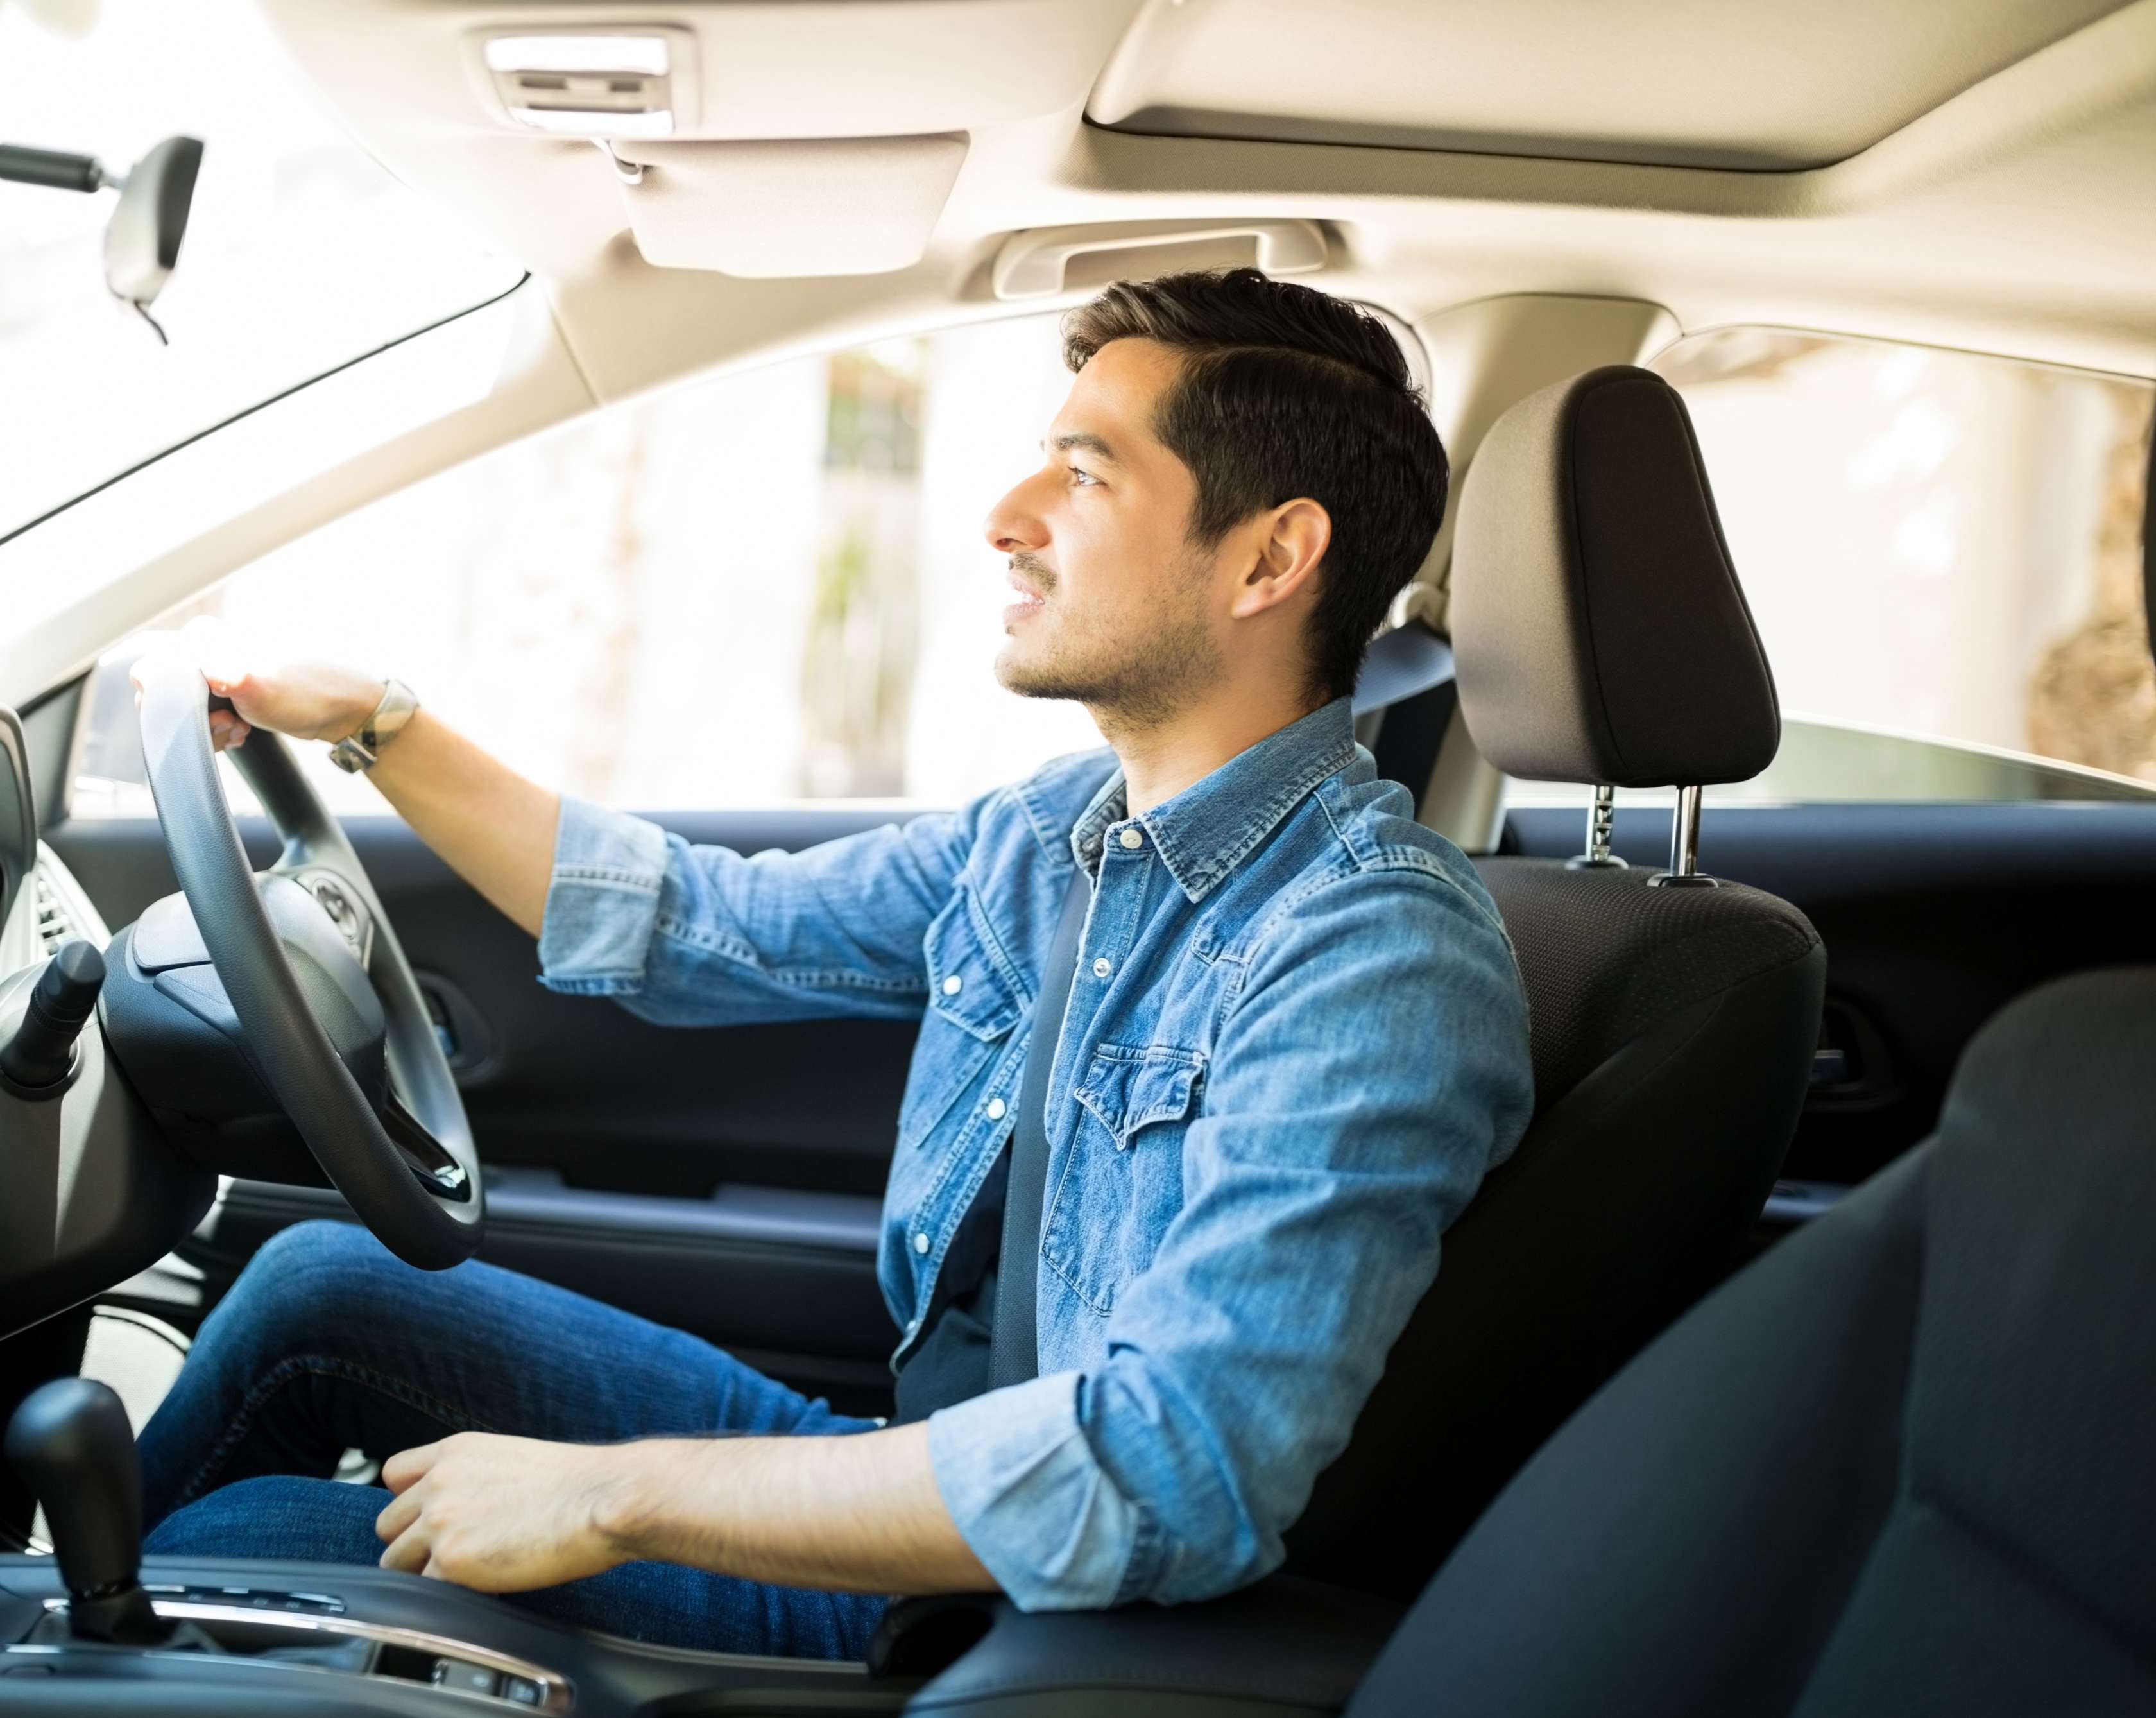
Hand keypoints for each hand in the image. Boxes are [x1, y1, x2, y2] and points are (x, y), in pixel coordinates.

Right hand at [128, 615, 385, 754]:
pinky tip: (243, 733)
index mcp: (203, 637)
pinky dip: (219, 732)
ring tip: (241, 729)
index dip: (170, 704)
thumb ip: (229, 678)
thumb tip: (208, 675)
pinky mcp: (228, 693)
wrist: (343, 710)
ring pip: (185, 712)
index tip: (204, 715)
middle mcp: (204, 649)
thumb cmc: (307, 694)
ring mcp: (215, 671)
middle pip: (166, 696)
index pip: (151, 671)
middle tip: (231, 725)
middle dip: (194, 722)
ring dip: (209, 730)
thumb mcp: (261, 687)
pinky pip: (204, 718)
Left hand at [375, 1432, 639, 1590]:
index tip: (431, 1518)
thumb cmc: (577, 1482)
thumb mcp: (511, 1457)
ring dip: (423, 1574)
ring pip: (395, 1563)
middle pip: (387, 1526)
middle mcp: (438, 1483)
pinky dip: (446, 1597)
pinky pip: (423, 1592)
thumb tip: (463, 1506)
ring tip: (466, 1576)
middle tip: (452, 1555)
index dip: (409, 1501)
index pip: (392, 1474)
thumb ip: (472, 1476)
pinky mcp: (451, 1563)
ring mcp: (440, 1523)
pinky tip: (480, 1589)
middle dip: (413, 1544)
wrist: (603, 1498)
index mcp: (454, 1452)